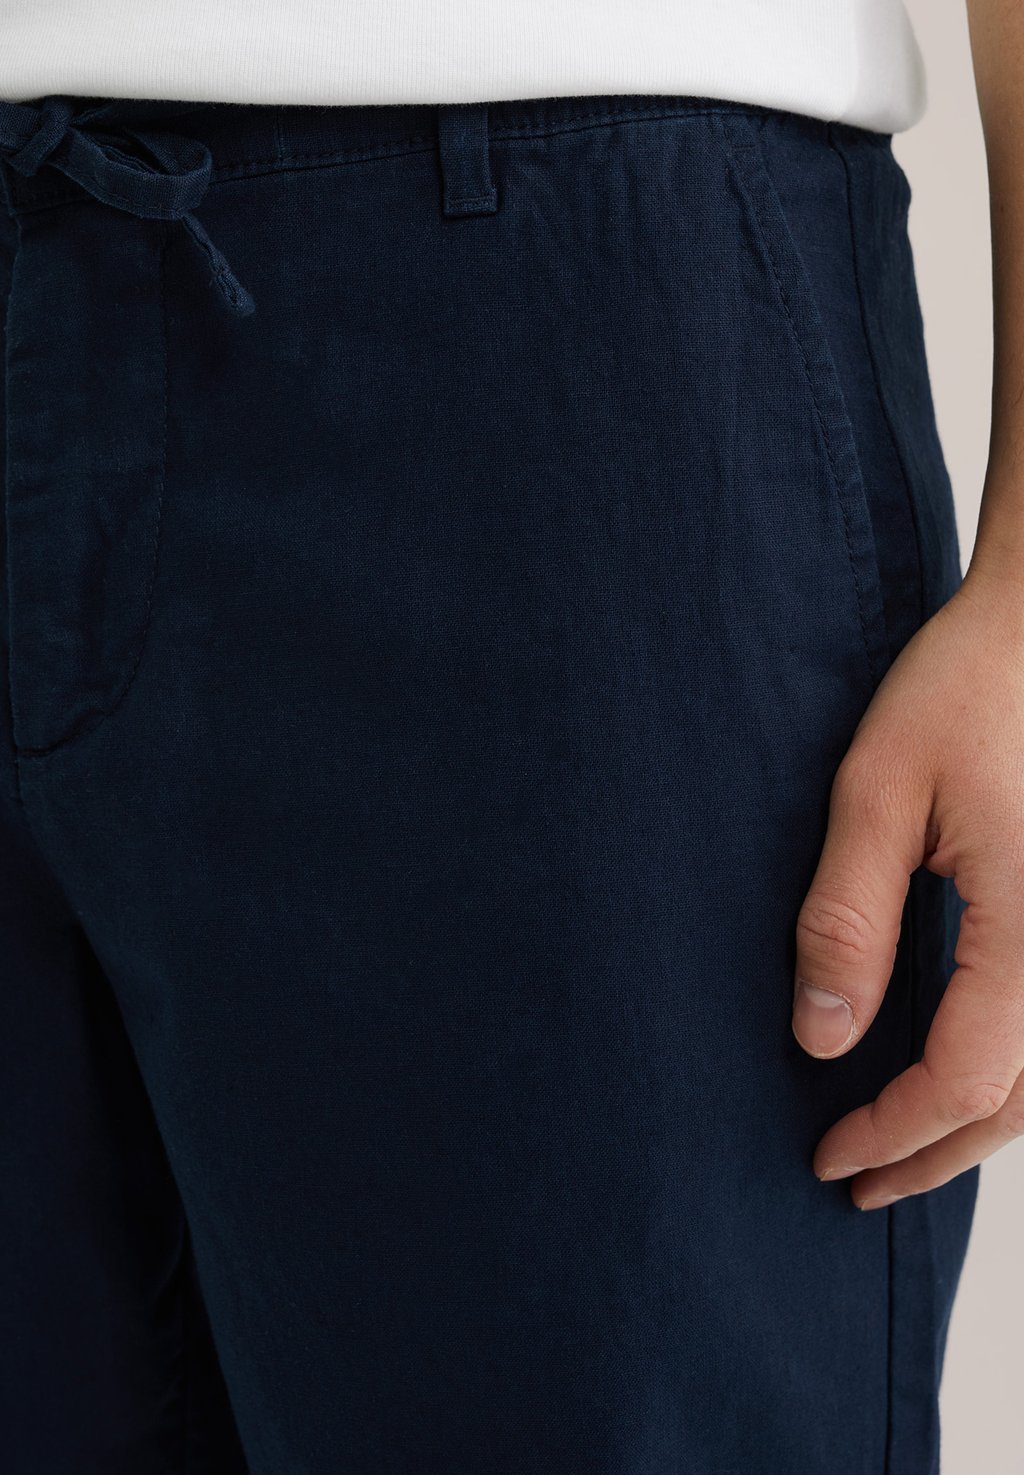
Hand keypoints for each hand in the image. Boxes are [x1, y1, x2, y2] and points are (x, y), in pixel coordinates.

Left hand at [792, 564, 1023, 1208]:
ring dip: (977, 1126)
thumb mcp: (875, 792)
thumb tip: (822, 1039)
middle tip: (858, 1184)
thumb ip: (846, 920)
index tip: (826, 1152)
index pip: (968, 1077)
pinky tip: (962, 1077)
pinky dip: (1009, 1076)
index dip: (892, 1130)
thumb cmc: (960, 692)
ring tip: (902, 1150)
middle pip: (1021, 1102)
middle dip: (935, 1154)